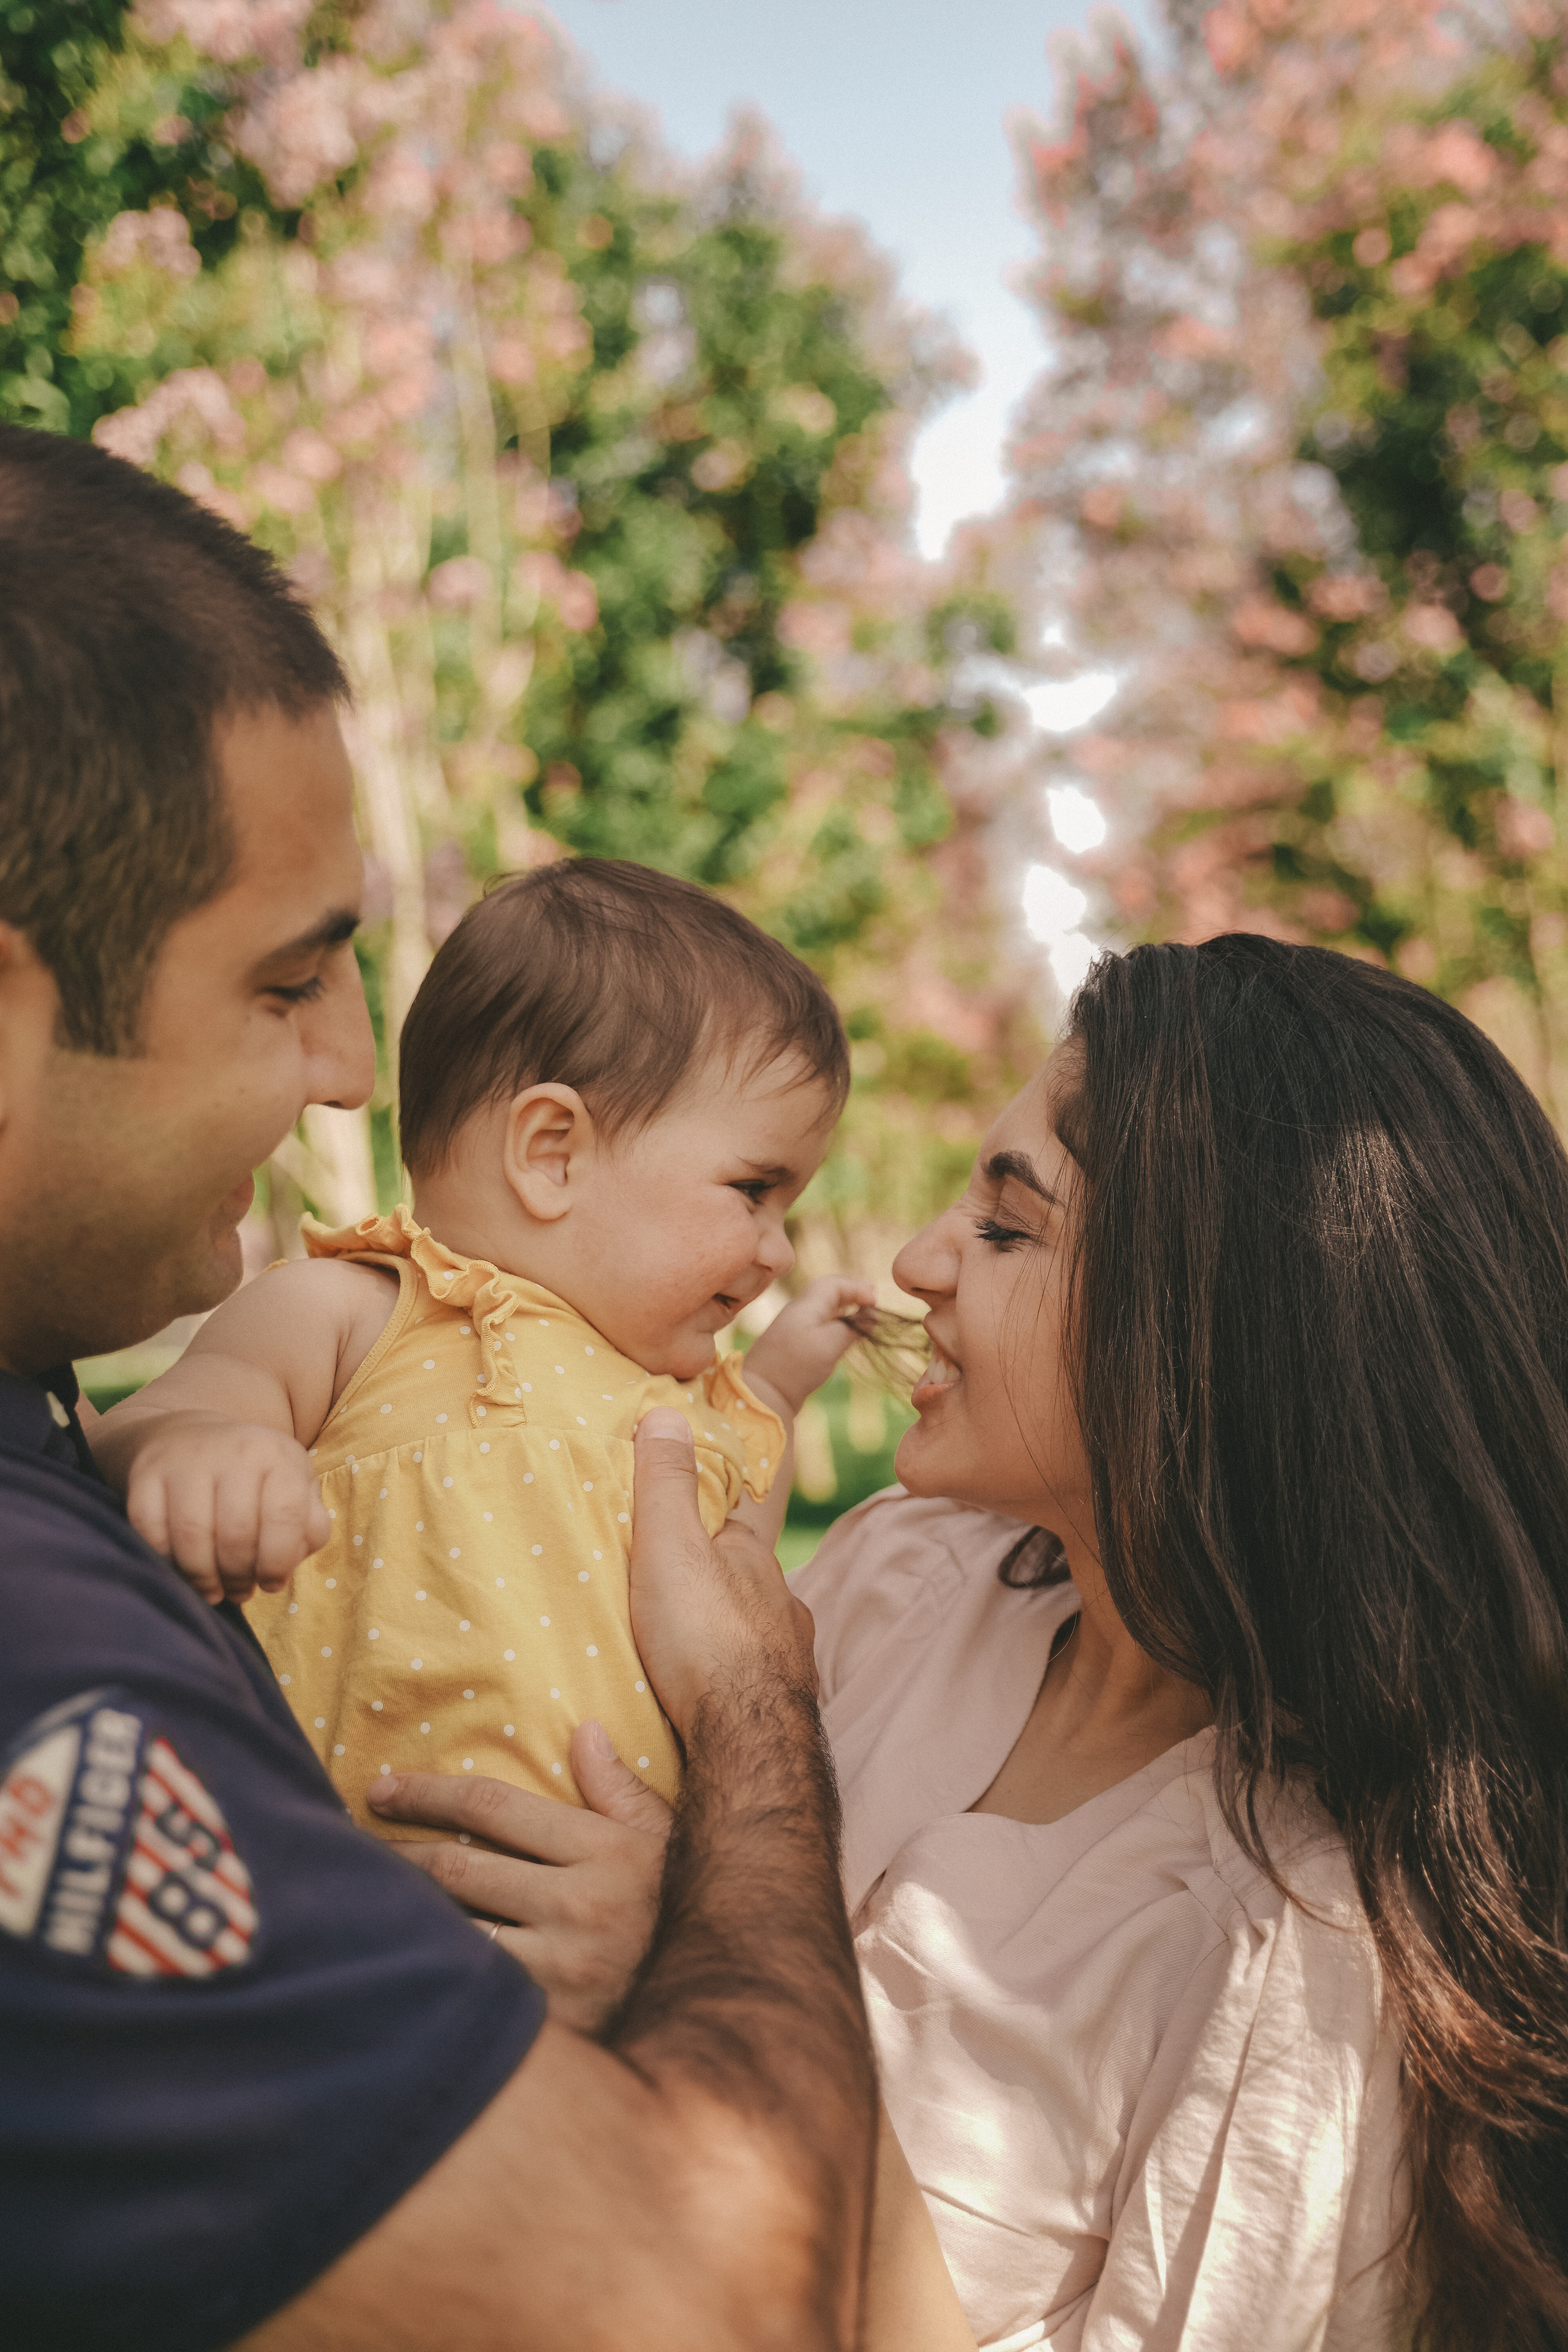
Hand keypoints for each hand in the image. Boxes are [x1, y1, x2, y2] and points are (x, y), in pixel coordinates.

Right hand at [123, 1409, 329, 1605]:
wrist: (189, 1439)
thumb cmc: (255, 1479)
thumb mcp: (297, 1490)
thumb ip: (308, 1529)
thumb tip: (284, 1567)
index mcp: (278, 1455)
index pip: (285, 1517)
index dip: (278, 1562)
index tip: (270, 1583)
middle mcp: (233, 1451)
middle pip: (236, 1534)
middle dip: (238, 1576)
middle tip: (238, 1591)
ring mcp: (185, 1460)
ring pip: (192, 1537)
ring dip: (203, 1578)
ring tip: (212, 1590)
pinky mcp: (145, 1474)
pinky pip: (152, 1533)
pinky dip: (166, 1562)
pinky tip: (180, 1569)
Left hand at [368, 1721, 671, 2031]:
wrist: (726, 2006)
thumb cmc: (680, 1910)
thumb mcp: (663, 1841)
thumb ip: (618, 1789)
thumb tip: (583, 1731)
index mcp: (604, 1849)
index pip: (494, 1806)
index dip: (428, 1792)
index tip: (382, 1788)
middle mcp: (581, 1905)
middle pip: (459, 1868)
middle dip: (397, 1854)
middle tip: (352, 1845)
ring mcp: (565, 1970)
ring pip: (457, 1933)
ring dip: (406, 1917)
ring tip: (365, 1902)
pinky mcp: (553, 2024)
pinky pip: (476, 1993)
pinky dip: (436, 1974)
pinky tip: (404, 1964)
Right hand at [627, 1410, 817, 1744]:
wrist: (747, 1743)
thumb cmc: (705, 1638)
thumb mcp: (671, 1547)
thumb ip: (666, 1483)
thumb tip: (668, 1412)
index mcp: (755, 1560)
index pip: (736, 1521)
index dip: (711, 1516)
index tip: (686, 1519)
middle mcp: (782, 1605)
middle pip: (744, 1581)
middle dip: (715, 1583)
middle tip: (671, 1594)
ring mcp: (788, 1659)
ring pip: (752, 1634)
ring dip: (723, 1636)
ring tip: (682, 1650)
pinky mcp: (781, 1708)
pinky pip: (752, 1683)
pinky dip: (731, 1681)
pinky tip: (706, 1697)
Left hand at [743, 1275, 876, 1413]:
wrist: (763, 1393)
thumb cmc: (797, 1366)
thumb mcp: (830, 1343)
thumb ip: (852, 1327)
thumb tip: (870, 1316)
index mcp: (806, 1305)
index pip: (834, 1284)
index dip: (857, 1288)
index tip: (875, 1300)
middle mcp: (799, 1311)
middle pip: (828, 1293)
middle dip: (852, 1293)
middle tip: (872, 1299)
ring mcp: (795, 1328)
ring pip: (824, 1309)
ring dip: (844, 1308)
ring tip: (863, 1313)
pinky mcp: (795, 1345)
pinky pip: (820, 1324)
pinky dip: (836, 1323)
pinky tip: (846, 1333)